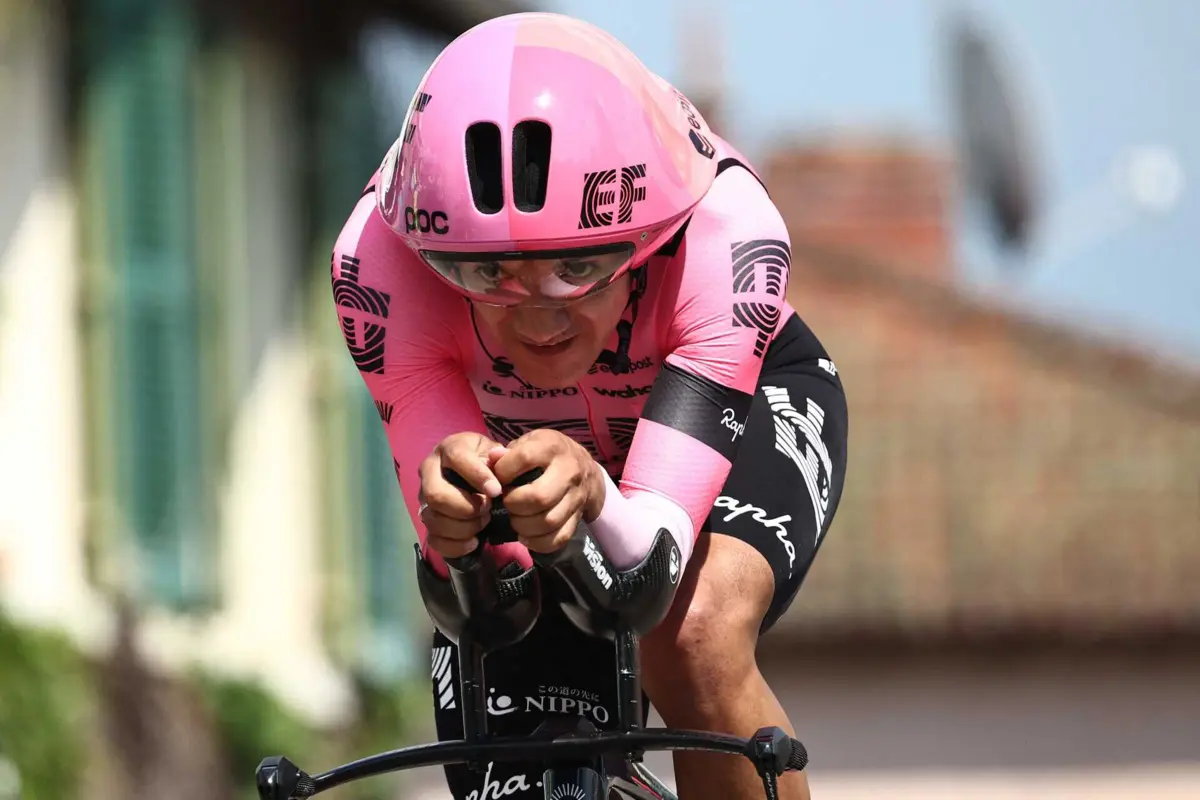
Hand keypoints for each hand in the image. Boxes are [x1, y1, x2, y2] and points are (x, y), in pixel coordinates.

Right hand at [417, 432, 505, 558]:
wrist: (475, 473)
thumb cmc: (487, 461)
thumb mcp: (495, 453)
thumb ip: (499, 457)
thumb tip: (499, 457)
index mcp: (448, 449)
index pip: (456, 459)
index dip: (477, 475)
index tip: (496, 491)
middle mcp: (429, 472)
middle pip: (436, 496)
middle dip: (466, 508)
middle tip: (487, 509)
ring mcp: (424, 498)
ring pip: (433, 520)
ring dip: (463, 527)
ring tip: (484, 522)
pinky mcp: (428, 520)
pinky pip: (434, 540)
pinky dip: (456, 545)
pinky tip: (474, 541)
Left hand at [492, 429, 606, 554]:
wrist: (585, 468)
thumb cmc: (547, 454)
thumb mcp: (529, 443)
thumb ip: (507, 453)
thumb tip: (490, 461)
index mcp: (551, 447)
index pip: (524, 458)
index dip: (503, 472)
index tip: (497, 479)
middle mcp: (568, 470)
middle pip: (539, 497)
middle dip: (514, 504)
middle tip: (507, 502)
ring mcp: (576, 496)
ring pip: (549, 521)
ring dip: (523, 525)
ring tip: (515, 519)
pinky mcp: (579, 517)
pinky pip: (560, 538)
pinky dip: (538, 543)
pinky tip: (526, 535)